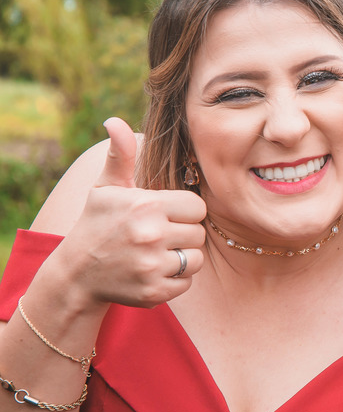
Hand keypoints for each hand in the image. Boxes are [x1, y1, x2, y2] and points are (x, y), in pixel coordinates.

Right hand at [62, 118, 207, 307]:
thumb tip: (114, 120)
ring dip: (181, 258)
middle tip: (157, 236)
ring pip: (195, 259)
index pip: (196, 206)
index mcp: (145, 205)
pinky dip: (174, 280)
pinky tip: (151, 272)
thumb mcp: (107, 189)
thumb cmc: (97, 224)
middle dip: (182, 234)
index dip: (183, 211)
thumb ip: (121, 156)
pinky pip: (187, 283)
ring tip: (155, 253)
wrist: (76, 274)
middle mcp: (150, 235)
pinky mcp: (154, 291)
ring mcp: (151, 265)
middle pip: (198, 233)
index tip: (164, 215)